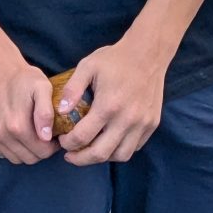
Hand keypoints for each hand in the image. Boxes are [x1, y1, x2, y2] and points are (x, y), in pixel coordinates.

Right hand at [0, 51, 58, 163]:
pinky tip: (15, 132)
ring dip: (24, 151)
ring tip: (30, 134)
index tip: (53, 137)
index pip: (42, 153)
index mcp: (18, 126)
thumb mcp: (42, 88)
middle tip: (43, 136)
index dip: (52, 147)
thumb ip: (46, 113)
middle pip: (28, 159)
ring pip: (13, 158)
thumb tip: (46, 136)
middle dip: (40, 151)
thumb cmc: (22, 78)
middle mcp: (1, 134)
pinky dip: (10, 146)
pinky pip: (0, 150)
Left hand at [57, 37, 166, 164]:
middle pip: (101, 154)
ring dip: (102, 157)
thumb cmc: (115, 59)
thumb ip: (72, 89)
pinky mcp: (152, 124)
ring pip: (121, 155)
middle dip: (81, 159)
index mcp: (108, 105)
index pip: (83, 137)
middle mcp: (127, 119)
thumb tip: (60, 111)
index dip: (68, 144)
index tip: (62, 141)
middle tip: (70, 156)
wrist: (148, 54)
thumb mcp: (87, 66)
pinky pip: (135, 147)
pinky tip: (108, 141)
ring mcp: (142, 124)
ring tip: (89, 151)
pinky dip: (120, 150)